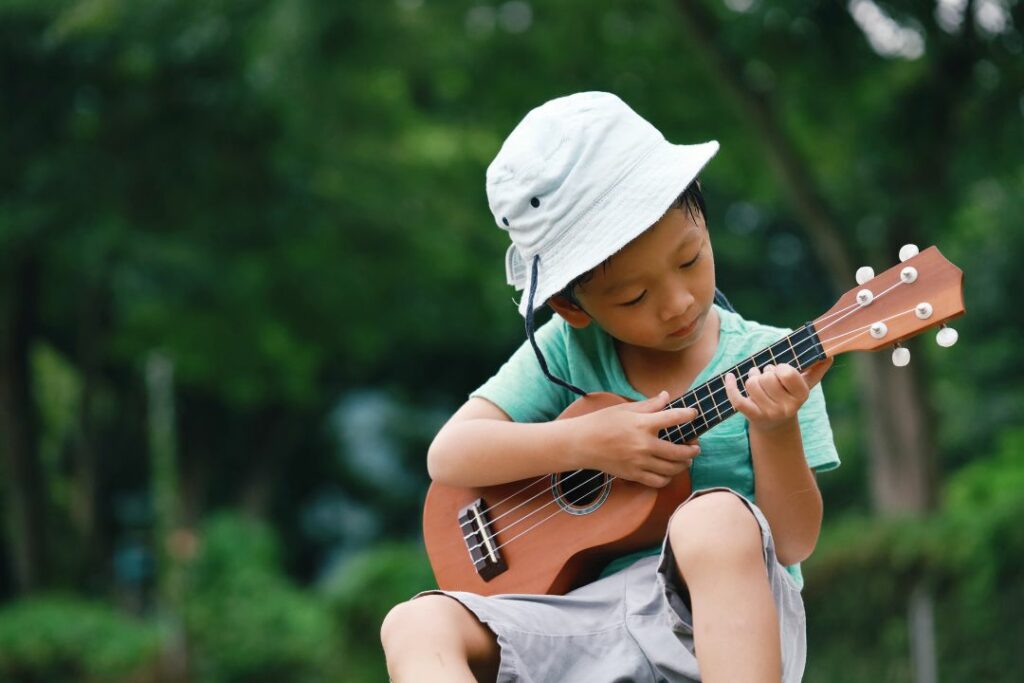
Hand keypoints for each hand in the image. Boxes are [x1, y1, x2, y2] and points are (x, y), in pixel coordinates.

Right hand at [573, 391, 700, 487]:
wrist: (581, 443)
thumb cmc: (601, 422)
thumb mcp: (624, 409)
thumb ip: (649, 405)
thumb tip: (666, 396)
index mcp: (642, 424)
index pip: (673, 418)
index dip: (687, 415)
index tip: (693, 414)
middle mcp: (643, 444)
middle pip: (679, 451)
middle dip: (692, 450)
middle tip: (695, 447)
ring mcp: (639, 462)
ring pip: (671, 468)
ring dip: (683, 464)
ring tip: (686, 460)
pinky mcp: (633, 474)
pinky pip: (658, 481)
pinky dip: (667, 478)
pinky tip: (668, 472)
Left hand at [724, 358, 832, 432]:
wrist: (776, 425)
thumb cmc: (789, 397)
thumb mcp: (804, 385)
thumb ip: (816, 369)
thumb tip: (829, 355)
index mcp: (802, 396)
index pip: (786, 372)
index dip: (780, 367)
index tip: (780, 370)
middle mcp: (788, 407)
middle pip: (766, 377)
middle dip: (764, 372)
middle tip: (767, 376)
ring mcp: (770, 414)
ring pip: (751, 383)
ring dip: (752, 377)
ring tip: (756, 380)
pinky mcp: (753, 417)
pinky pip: (737, 399)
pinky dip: (731, 386)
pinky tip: (729, 376)